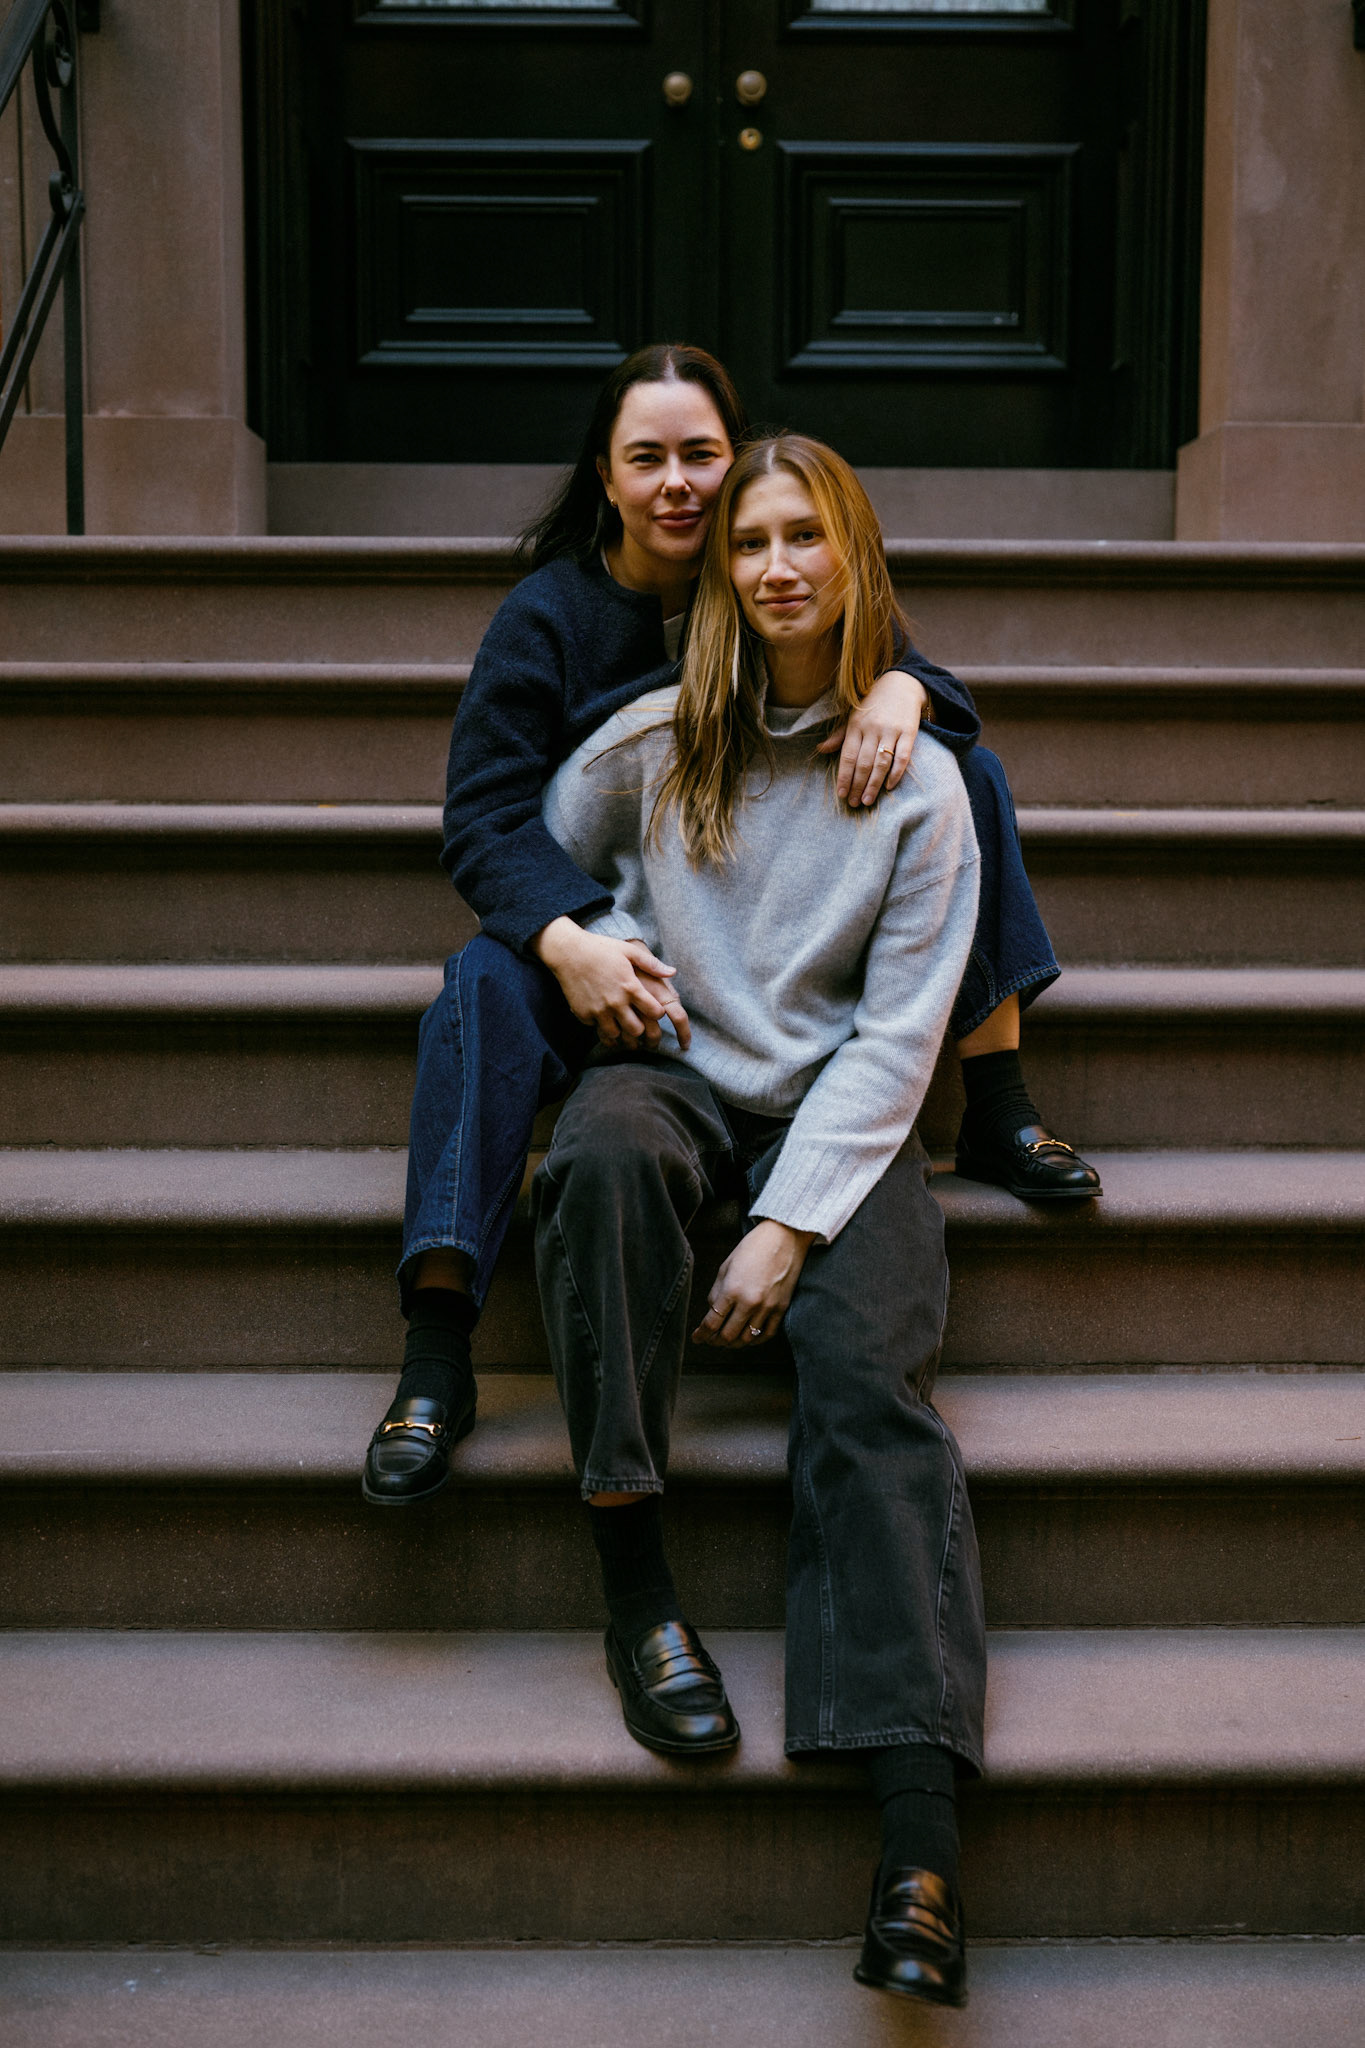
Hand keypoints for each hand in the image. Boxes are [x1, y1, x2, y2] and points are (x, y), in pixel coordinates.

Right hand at [531, 917, 691, 1050]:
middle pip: (637, 1030)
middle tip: (640, 1024)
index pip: (655, 1012)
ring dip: (621, 1032)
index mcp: (630, 986)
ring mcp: (598, 1010)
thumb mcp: (628, 951)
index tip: (654, 1009)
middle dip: (641, 1029)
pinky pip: (597, 1030)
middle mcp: (615, 1002)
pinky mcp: (583, 1014)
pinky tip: (604, 1020)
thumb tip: (673, 972)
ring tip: (623, 1027)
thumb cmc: (600, 948)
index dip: (657, 1012)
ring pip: (616, 1035)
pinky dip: (601, 1027)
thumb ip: (651, 964)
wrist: (567, 951)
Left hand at [693, 1220, 814, 1347]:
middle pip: (728, 1335)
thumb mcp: (726, 1266)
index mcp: (732, 1290)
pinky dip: (755, 1341)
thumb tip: (712, 1311)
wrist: (785, 1237)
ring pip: (747, 1339)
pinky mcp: (781, 1308)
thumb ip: (716, 1291)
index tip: (697, 1338)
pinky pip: (767, 1334)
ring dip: (734, 1344)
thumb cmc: (753, 1247)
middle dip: (715, 1341)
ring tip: (727, 1341)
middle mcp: (749, 1302)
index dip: (702, 1334)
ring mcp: (767, 1307)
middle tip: (710, 1340)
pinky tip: (748, 1339)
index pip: (712, 1322)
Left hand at [817, 669, 928, 807]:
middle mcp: (872, 728)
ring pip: (881, 762)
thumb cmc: (873, 703)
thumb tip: (821, 750)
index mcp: (856, 725)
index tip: (841, 794)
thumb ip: (840, 736)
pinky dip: (896, 773)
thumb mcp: (853, 716)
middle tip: (855, 803)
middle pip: (863, 763)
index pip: (847, 756)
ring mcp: (891, 730)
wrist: (901, 683)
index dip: (844, 777)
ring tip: (868, 800)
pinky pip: (902, 756)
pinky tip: (890, 787)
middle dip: (857, 785)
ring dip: (873, 784)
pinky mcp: (909, 732)